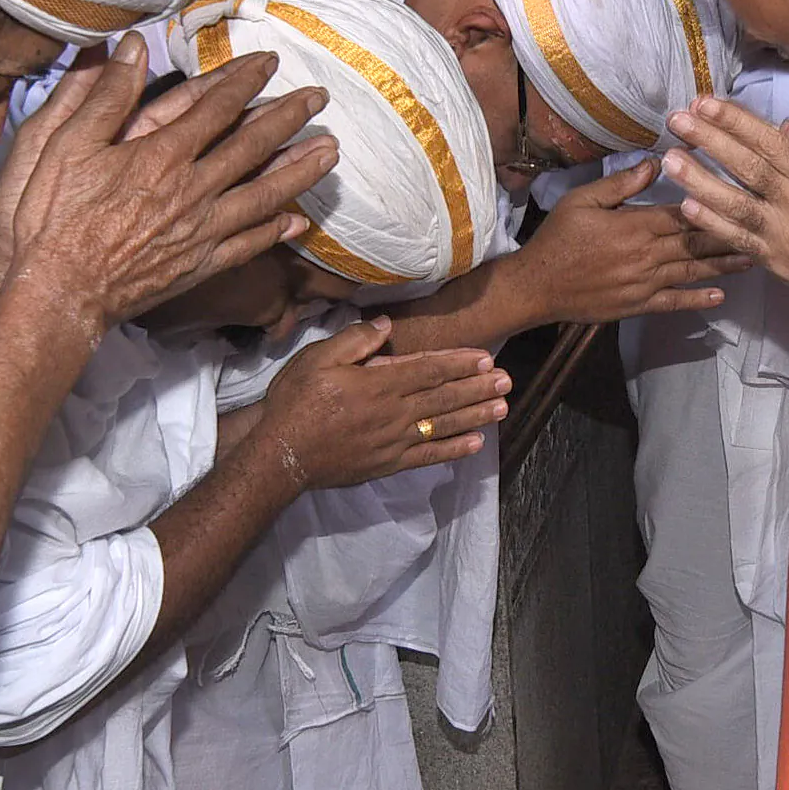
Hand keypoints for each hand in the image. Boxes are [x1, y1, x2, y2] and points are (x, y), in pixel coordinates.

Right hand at [0, 34, 338, 334]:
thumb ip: (105, 95)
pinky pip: (249, 244)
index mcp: (160, 154)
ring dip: (300, 171)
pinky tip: (297, 222)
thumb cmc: (52, 217)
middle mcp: (192, 189)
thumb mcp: (65, 144)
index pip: (215, 107)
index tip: (271, 62)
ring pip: (264, 194)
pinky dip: (276, 231)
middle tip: (320, 98)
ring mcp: (202, 230)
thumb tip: (133, 45)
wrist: (59, 292)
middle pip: (252, 145)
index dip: (245, 81)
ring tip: (331, 151)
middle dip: (289, 118)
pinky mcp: (201, 265)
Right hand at [251, 317, 510, 490]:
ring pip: (443, 425)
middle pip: (444, 397)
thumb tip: (387, 325)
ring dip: (475, 415)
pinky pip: (429, 455)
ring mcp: (394, 441)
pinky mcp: (389, 463)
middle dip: (477, 387)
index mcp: (378, 383)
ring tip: (502, 407)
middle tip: (506, 380)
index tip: (485, 357)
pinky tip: (476, 443)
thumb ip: (355, 341)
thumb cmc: (296, 401)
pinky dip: (453, 449)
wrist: (282, 454)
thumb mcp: (317, 358)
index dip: (459, 363)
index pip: (428, 370)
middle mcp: (393, 412)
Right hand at [514, 159, 749, 325]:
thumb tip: (655, 163)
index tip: (740, 193)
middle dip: (730, 234)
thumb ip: (620, 184)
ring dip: (724, 265)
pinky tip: (720, 297)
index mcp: (634, 225)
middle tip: (763, 228)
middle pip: (696, 242)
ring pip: (692, 271)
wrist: (537, 286)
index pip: (683, 212)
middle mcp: (646, 255)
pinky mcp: (638, 305)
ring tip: (754, 258)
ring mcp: (644, 283)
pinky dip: (698, 300)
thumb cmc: (557, 239)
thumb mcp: (582, 200)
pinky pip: (674, 303)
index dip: (713, 202)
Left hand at [662, 99, 788, 343]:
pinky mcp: (775, 261)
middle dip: (709, 140)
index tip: (706, 103)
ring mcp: (783, 234)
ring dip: (698, 180)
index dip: (736, 121)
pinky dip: (712, 224)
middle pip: (747, 166)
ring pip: (735, 202)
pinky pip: (738, 240)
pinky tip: (686, 206)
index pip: (770, 142)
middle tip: (677, 119)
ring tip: (669, 159)